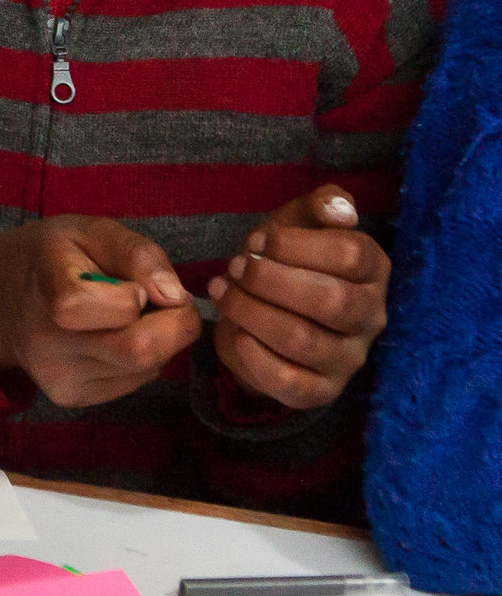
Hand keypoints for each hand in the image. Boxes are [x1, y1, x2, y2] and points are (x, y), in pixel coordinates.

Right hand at [0, 216, 202, 408]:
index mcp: (51, 292)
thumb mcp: (88, 231)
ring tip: (128, 317)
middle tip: (164, 303)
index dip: (143, 296)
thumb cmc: (48, 256)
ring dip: (157, 341)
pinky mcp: (69, 396)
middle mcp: (49, 344)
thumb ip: (138, 254)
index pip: (116, 309)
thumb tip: (176, 297)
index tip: (137, 284)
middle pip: (139, 350)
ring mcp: (58, 376)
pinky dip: (140, 360)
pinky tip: (114, 338)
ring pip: (144, 368)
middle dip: (174, 325)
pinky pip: (133, 382)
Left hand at [208, 184, 385, 409]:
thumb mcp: (299, 222)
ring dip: (251, 311)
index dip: (294, 245)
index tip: (257, 242)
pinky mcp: (321, 390)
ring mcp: (349, 358)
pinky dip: (255, 357)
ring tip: (222, 291)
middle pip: (330, 300)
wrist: (262, 311)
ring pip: (303, 340)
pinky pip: (291, 382)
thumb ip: (323, 204)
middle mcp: (371, 317)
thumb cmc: (285, 260)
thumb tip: (341, 210)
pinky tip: (235, 333)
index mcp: (373, 271)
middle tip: (236, 266)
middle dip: (269, 280)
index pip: (350, 254)